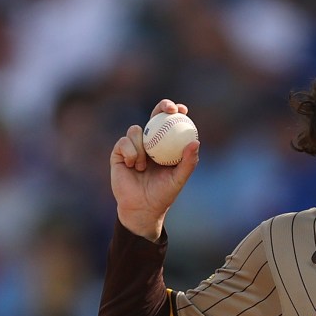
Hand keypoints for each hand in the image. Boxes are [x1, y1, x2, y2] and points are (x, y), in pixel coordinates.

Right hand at [110, 99, 198, 241]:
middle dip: (162, 107)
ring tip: (144, 166)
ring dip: (142, 145)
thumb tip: (196, 142)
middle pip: (154, 117)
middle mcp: (150, 143)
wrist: (142, 208)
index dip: (176, 112)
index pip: (171, 124)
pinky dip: (131, 152)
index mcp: (165, 146)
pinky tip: (134, 165)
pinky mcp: (119, 152)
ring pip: (136, 130)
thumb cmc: (163, 194)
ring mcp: (133, 146)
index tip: (182, 110)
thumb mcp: (179, 179)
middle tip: (169, 109)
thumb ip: (188, 162)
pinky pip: (124, 142)